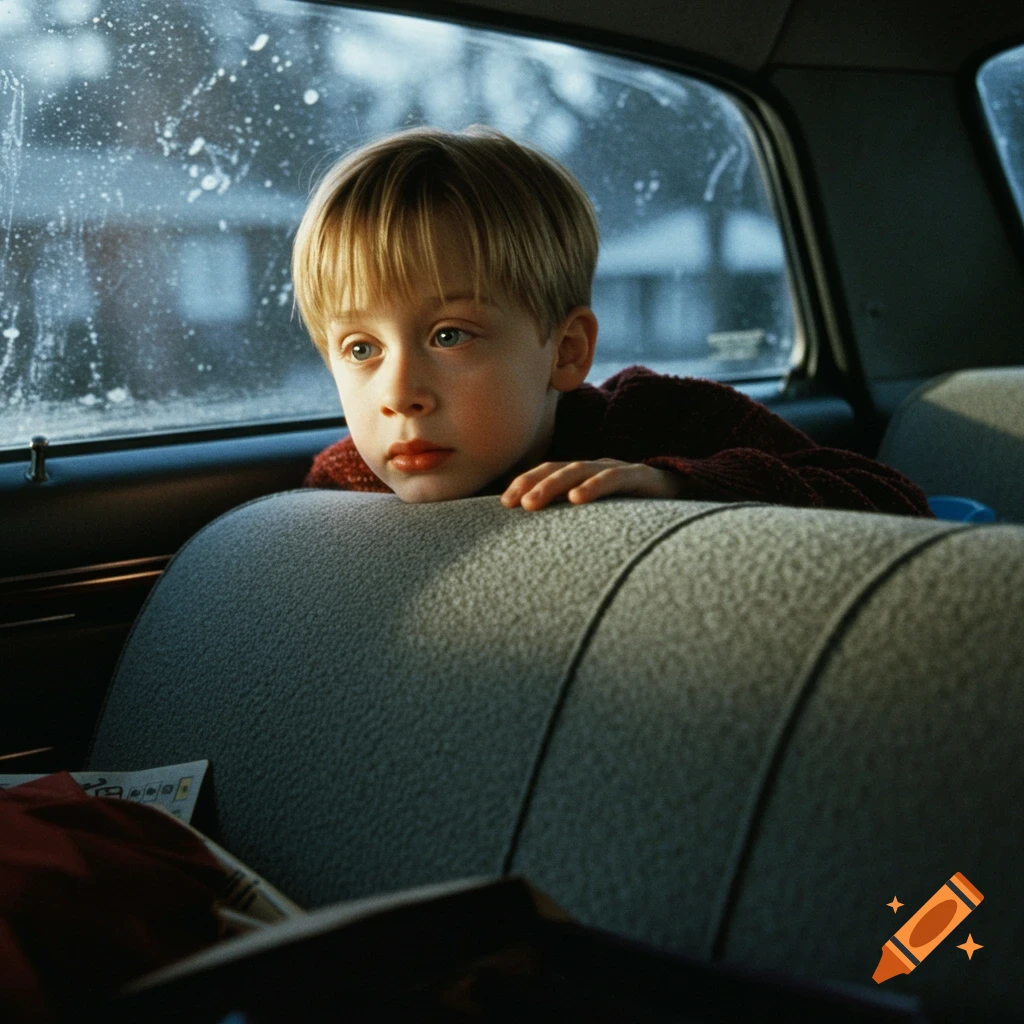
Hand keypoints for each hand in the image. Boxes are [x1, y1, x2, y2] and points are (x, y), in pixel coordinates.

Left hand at [500, 459, 682, 510]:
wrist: (692, 508)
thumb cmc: (642, 518)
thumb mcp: (603, 520)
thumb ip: (576, 525)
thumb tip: (539, 547)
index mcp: (587, 477)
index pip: (549, 473)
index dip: (526, 482)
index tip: (505, 503)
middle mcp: (600, 469)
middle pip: (558, 469)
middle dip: (532, 483)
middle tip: (511, 504)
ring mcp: (621, 470)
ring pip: (580, 470)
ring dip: (553, 486)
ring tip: (533, 504)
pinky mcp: (643, 477)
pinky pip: (615, 478)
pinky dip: (594, 486)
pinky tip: (577, 499)